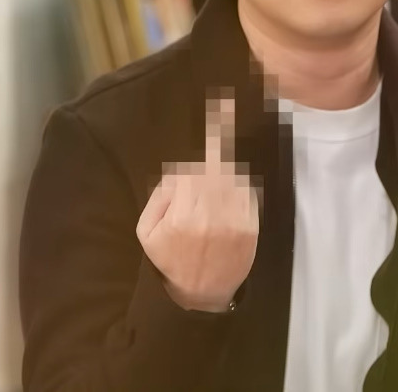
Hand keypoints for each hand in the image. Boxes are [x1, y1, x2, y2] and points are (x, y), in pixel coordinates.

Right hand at [136, 96, 258, 312]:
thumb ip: (161, 195)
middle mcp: (212, 214)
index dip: (211, 132)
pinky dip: (237, 188)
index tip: (221, 101)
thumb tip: (180, 168)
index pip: (196, 163)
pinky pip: (246, 195)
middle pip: (219, 164)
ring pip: (234, 178)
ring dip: (226, 169)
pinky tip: (224, 195)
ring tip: (215, 172)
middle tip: (224, 108)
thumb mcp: (146, 230)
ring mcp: (235, 221)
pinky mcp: (251, 227)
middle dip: (220, 142)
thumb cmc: (168, 259)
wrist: (199, 295)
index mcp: (182, 213)